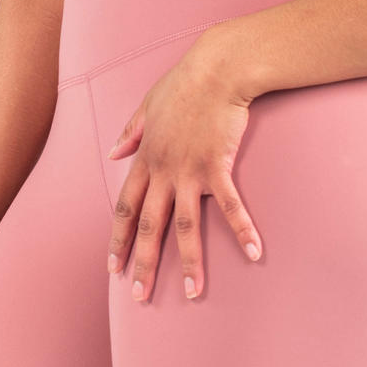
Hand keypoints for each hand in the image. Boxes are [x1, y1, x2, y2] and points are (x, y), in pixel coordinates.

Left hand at [105, 34, 261, 301]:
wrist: (216, 68)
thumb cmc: (184, 83)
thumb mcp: (147, 106)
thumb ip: (131, 132)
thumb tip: (113, 153)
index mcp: (146, 159)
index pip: (125, 208)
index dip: (118, 240)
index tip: (112, 267)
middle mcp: (164, 171)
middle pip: (150, 226)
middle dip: (143, 264)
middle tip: (139, 298)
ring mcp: (191, 171)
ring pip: (186, 226)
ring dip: (190, 262)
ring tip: (193, 293)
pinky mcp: (219, 166)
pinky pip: (231, 206)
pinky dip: (242, 230)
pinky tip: (254, 252)